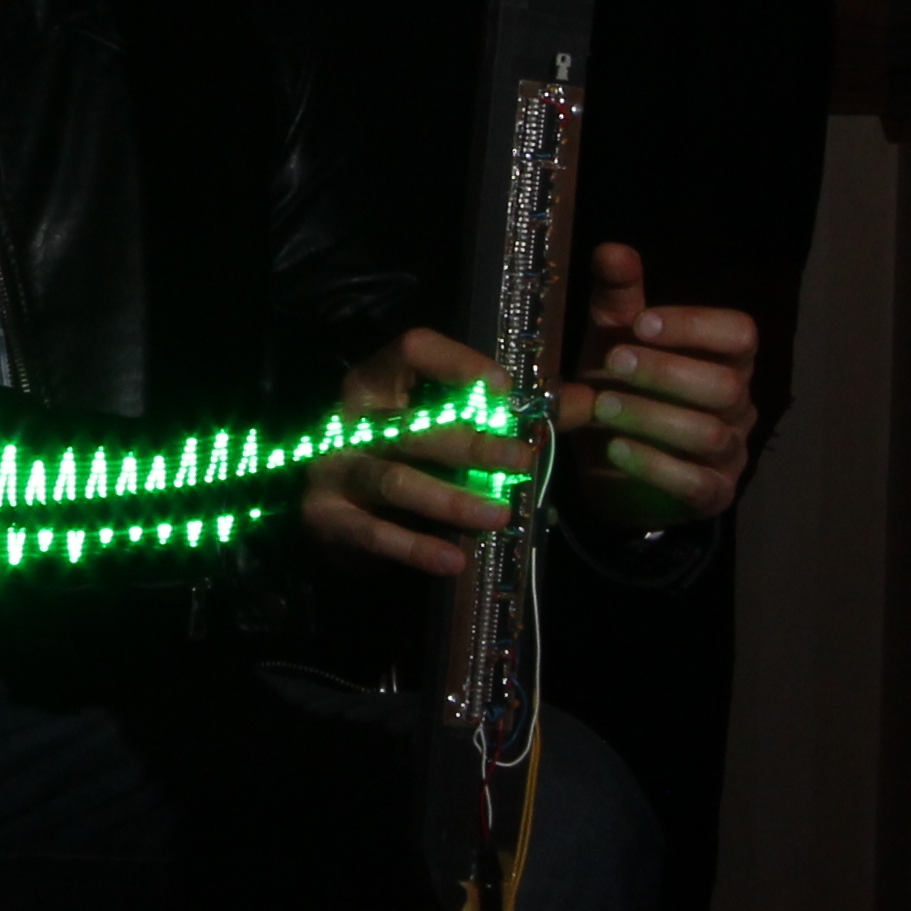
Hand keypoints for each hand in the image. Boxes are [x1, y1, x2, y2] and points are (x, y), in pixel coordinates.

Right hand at [302, 327, 536, 576]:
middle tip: (522, 462)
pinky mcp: (325, 516)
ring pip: (394, 480)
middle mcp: (348, 419)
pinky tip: (454, 560)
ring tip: (499, 515)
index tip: (505, 389)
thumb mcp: (449, 429)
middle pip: (412, 426)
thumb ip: (512, 417)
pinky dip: (416, 548)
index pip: (412, 350)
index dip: (458, 363)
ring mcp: (333, 469)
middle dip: (471, 445)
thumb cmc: (407, 460)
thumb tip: (585, 403)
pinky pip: (373, 533)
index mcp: (378, 382)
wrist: (338, 517)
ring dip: (450, 500)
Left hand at [556, 243, 755, 529]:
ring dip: (648, 417)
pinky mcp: (712, 494)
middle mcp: (737, 403)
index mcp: (724, 359)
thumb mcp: (614, 340)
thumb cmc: (621, 388)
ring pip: (707, 433)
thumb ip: (617, 299)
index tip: (641, 324)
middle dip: (664, 373)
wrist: (610, 467)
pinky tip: (616, 450)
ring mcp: (730, 451)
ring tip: (599, 407)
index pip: (740, 335)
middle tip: (611, 364)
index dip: (695, 327)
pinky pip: (696, 482)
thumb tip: (611, 250)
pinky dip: (653, 464)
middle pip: (724, 385)